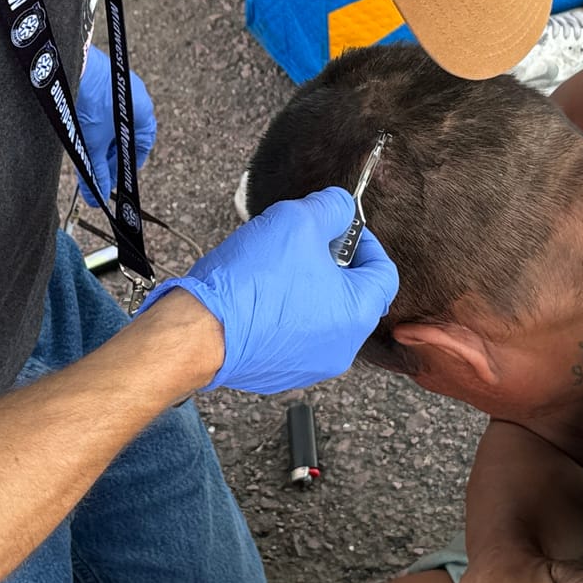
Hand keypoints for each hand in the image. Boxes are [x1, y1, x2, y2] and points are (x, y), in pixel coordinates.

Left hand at [75, 44, 155, 205]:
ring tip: (83, 154)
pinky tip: (78, 131)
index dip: (127, 165)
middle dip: (108, 156)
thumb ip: (97, 171)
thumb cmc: (93, 103)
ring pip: (110, 123)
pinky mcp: (101, 79)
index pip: (141, 146)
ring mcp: (118, 87)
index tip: (116, 178)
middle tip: (96, 173)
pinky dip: (92, 123)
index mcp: (144, 114)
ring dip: (98, 141)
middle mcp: (135, 99)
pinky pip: (100, 108)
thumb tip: (96, 196)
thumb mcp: (94, 143)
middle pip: (124, 136)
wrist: (74, 66)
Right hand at [139, 187, 397, 394]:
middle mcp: (341, 348)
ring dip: (305, 290)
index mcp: (357, 314)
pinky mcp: (278, 374)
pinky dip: (282, 315)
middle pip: (351, 295)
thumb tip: (341, 207)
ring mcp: (309, 366)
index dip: (364, 242)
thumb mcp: (297, 221)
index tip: (337, 228)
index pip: (384, 272)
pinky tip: (256, 298)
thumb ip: (330, 208)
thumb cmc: (251, 282)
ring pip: (320, 317)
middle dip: (329, 265)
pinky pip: (292, 336)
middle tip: (299, 246)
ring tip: (273, 270)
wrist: (198, 332)